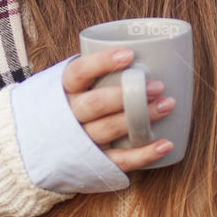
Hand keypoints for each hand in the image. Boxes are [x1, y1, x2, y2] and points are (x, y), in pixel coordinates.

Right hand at [62, 48, 174, 172]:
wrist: (49, 145)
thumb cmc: (75, 103)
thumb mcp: (77, 85)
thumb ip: (100, 73)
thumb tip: (148, 54)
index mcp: (65, 90)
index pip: (79, 72)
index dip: (102, 62)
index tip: (129, 55)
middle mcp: (69, 115)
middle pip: (96, 103)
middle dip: (128, 94)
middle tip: (157, 86)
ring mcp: (81, 140)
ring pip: (109, 129)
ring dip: (141, 119)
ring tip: (167, 106)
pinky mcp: (95, 162)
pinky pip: (119, 160)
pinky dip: (144, 155)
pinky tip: (165, 144)